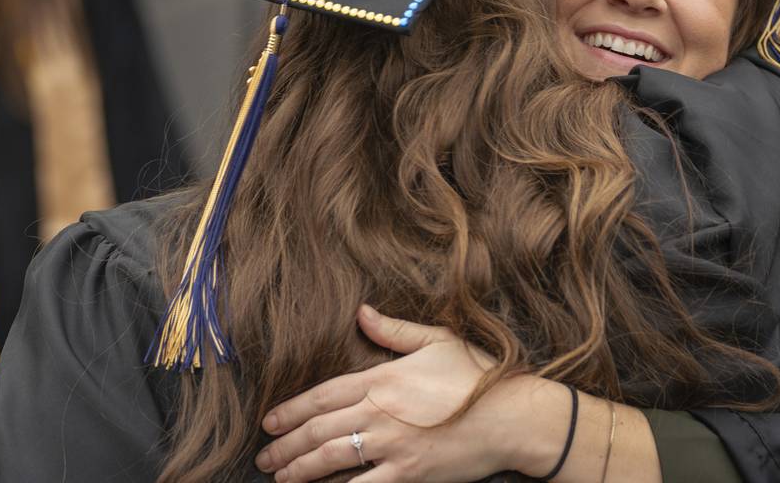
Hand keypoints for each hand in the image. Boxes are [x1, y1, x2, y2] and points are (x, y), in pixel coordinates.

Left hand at [256, 306, 570, 482]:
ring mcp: (392, 446)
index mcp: (382, 378)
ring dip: (300, 471)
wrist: (513, 417)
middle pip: (319, 430)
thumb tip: (361, 312)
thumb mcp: (437, 341)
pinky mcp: (408, 475)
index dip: (291, 410)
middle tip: (266, 457)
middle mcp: (380, 413)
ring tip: (281, 478)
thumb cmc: (478, 377)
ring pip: (331, 460)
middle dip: (286, 446)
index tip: (270, 421)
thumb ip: (394, 330)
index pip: (323, 395)